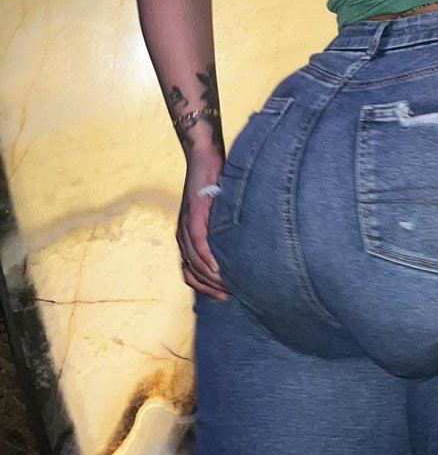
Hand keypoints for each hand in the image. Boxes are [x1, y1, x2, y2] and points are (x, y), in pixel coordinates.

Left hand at [177, 153, 229, 300]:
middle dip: (209, 287)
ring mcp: (186, 225)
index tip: (223, 296)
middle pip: (191, 272)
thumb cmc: (213, 184)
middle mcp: (182, 235)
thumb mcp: (215, 213)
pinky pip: (199, 242)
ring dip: (210, 277)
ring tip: (228, 286)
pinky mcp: (194, 214)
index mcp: (186, 237)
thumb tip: (237, 248)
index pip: (190, 272)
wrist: (204, 158)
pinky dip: (207, 258)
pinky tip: (218, 269)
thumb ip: (219, 231)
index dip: (204, 288)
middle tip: (229, 296)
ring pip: (195, 261)